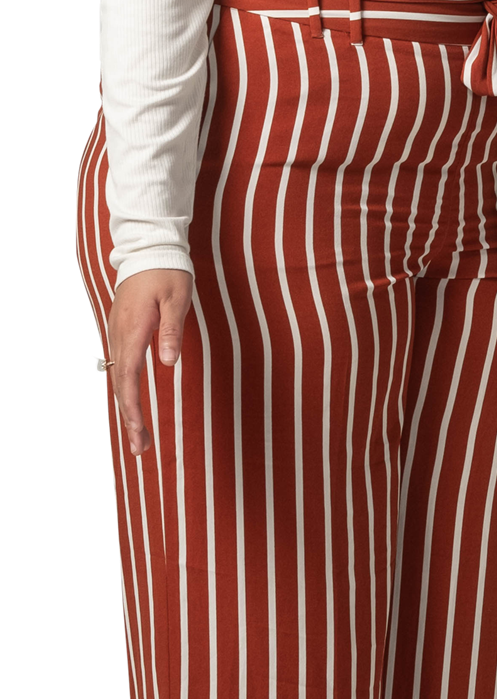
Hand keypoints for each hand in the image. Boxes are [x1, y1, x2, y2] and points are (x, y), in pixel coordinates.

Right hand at [107, 268, 193, 456]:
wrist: (147, 248)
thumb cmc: (167, 272)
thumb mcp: (177, 298)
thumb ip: (173, 331)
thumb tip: (168, 363)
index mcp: (133, 331)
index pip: (130, 379)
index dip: (134, 410)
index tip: (139, 433)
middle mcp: (119, 336)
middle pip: (120, 386)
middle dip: (130, 419)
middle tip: (141, 450)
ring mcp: (117, 333)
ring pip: (118, 378)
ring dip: (127, 408)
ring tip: (139, 436)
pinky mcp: (120, 331)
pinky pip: (120, 366)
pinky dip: (125, 391)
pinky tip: (132, 404)